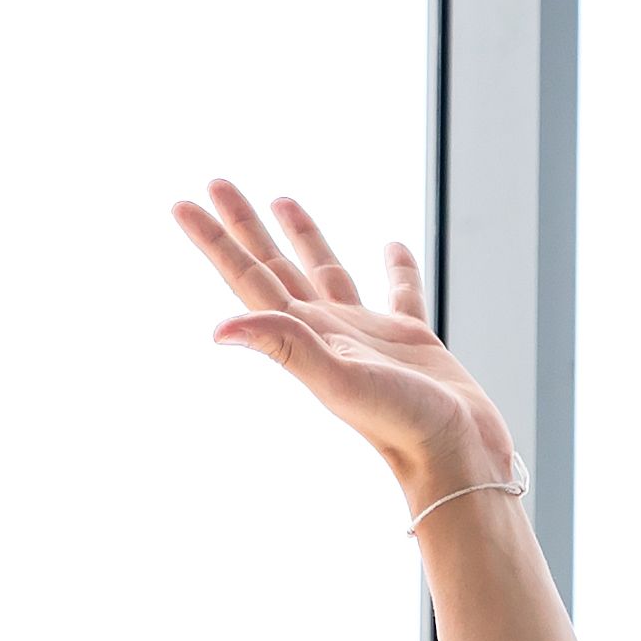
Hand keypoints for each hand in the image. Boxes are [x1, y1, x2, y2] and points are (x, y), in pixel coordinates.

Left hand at [184, 185, 518, 505]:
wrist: (456, 458)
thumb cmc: (401, 425)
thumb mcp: (339, 380)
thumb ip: (285, 346)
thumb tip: (219, 329)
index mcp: (304, 336)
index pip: (249, 277)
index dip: (215, 242)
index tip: (183, 205)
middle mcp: (327, 331)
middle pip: (275, 266)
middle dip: (245, 226)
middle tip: (217, 183)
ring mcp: (367, 334)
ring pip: (326, 271)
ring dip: (302, 237)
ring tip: (282, 200)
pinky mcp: (411, 340)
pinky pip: (399, 291)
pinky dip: (395, 266)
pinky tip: (391, 246)